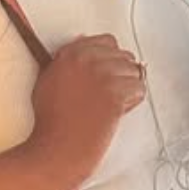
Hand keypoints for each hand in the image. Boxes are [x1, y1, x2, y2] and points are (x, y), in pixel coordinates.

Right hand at [26, 35, 144, 188]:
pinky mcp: (115, 92)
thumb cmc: (52, 122)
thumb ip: (66, 60)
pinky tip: (116, 112)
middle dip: (121, 73)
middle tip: (110, 94)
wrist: (58, 148)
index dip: (111, 58)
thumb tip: (82, 43)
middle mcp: (87, 59)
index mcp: (70, 54)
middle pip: (124, 56)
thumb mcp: (49, 81)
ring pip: (134, 72)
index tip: (108, 72)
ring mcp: (102, 75)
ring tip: (111, 105)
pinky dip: (133, 102)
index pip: (107, 41)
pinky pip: (139, 89)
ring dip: (128, 88)